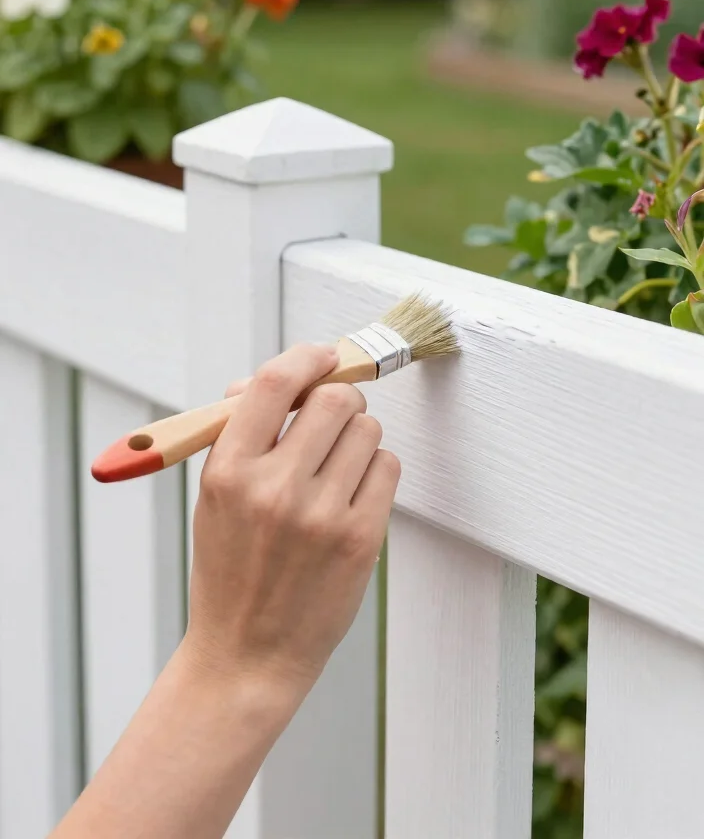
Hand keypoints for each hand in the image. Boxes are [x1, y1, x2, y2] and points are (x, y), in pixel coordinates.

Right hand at [184, 343, 400, 699]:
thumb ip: (242, 436)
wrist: (246, 655)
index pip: (275, 384)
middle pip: (336, 399)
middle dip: (340, 399)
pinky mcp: (360, 540)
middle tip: (333, 418)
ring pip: (368, 430)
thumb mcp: (213, 499)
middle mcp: (274, 489)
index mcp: (228, 471)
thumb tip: (271, 381)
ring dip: (358, 437)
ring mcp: (321, 516)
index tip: (322, 358)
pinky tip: (353, 494)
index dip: (306, 359)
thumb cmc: (230, 570)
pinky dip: (375, 470)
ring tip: (338, 467)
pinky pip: (387, 467)